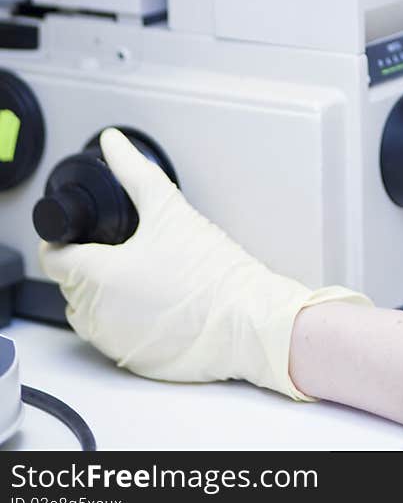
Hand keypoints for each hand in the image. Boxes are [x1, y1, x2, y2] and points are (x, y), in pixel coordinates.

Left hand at [39, 128, 370, 398]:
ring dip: (101, 292)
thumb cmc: (212, 270)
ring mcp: (112, 340)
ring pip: (86, 311)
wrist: (246, 319)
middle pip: (70, 283)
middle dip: (88, 263)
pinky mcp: (130, 360)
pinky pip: (109, 334)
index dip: (65, 239)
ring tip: (141, 273)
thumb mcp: (170, 208)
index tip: (83, 233)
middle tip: (124, 248)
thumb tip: (114, 143)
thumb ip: (134, 171)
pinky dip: (121, 316)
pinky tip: (152, 301)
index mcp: (98, 276)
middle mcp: (97, 314)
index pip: (54, 257)